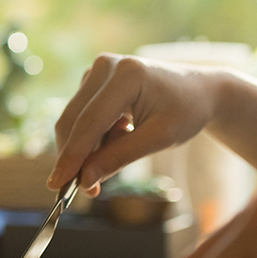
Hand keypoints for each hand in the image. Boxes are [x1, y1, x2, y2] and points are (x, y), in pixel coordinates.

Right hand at [49, 53, 225, 194]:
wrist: (199, 90)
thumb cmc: (186, 111)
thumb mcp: (160, 138)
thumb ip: (119, 158)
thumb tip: (84, 181)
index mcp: (126, 75)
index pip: (89, 122)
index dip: (72, 156)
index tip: (57, 185)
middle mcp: (105, 67)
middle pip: (73, 121)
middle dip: (75, 158)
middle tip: (87, 190)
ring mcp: (96, 72)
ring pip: (73, 122)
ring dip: (88, 148)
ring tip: (125, 145)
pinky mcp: (92, 81)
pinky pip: (81, 118)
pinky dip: (93, 137)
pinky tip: (121, 134)